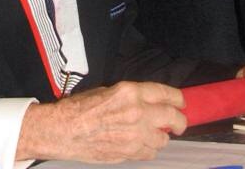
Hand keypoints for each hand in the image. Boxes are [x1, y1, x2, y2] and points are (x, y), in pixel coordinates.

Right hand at [16, 81, 185, 162]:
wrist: (64, 130)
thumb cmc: (80, 107)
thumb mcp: (108, 91)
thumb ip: (132, 96)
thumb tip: (149, 102)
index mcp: (130, 92)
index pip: (166, 93)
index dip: (178, 99)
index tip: (181, 102)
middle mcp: (137, 112)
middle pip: (173, 118)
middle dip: (179, 121)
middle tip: (177, 123)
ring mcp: (135, 135)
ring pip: (163, 139)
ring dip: (160, 136)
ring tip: (151, 134)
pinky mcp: (130, 152)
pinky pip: (150, 153)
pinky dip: (148, 149)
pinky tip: (139, 143)